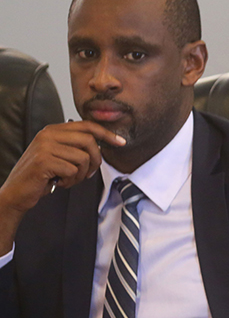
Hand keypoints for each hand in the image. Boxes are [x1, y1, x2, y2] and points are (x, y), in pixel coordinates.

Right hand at [0, 121, 125, 212]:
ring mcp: (45, 147)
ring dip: (81, 174)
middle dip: (95, 160)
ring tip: (68, 179)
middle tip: (88, 173)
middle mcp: (48, 135)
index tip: (121, 142)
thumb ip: (76, 145)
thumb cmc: (42, 175)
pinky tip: (59, 182)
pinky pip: (73, 171)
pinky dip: (70, 181)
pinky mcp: (44, 162)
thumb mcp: (59, 155)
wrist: (18, 192)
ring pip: (83, 158)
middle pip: (89, 141)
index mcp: (53, 130)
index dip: (107, 134)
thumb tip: (103, 143)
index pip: (87, 125)